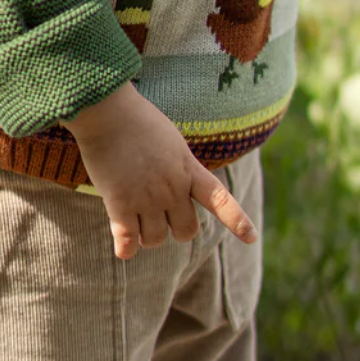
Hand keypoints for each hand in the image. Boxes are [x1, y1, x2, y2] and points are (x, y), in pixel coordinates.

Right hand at [63, 82, 256, 258]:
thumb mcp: (172, 142)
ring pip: (156, 239)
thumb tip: (180, 192)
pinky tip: (124, 248)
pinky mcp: (120, 204)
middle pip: (186, 230)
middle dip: (176, 229)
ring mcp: (147, 198)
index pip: (220, 200)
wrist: (108, 112)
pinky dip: (126, 248)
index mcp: (189, 170)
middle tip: (162, 218)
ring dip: (147, 236)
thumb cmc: (138, 121)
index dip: (237, 221)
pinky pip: (128, 242)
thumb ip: (181, 169)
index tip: (251, 238)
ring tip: (136, 221)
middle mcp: (172, 188)